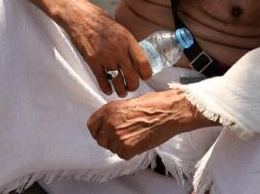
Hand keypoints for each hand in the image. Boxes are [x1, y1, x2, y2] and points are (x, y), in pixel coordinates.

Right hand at [63, 3, 150, 96]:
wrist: (80, 17)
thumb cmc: (100, 21)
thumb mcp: (120, 29)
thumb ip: (128, 45)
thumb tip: (135, 60)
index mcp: (128, 40)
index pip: (144, 63)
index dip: (146, 74)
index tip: (144, 77)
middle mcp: (119, 50)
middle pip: (132, 76)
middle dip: (133, 85)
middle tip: (132, 87)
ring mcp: (105, 56)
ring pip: (118, 81)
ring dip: (121, 90)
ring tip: (121, 91)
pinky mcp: (92, 61)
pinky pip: (102, 80)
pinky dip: (106, 88)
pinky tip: (108, 90)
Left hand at [86, 89, 214, 159]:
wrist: (167, 112)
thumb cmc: (152, 105)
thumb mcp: (125, 104)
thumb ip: (113, 115)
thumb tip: (106, 126)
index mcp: (107, 110)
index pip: (92, 126)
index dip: (99, 131)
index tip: (104, 133)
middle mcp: (108, 123)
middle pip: (101, 140)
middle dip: (110, 140)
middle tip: (124, 136)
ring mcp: (116, 136)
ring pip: (113, 148)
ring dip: (121, 146)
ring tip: (135, 136)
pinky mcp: (126, 148)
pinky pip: (123, 155)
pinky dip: (130, 152)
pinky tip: (140, 142)